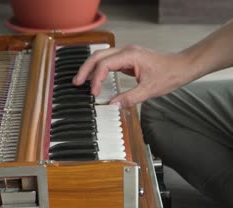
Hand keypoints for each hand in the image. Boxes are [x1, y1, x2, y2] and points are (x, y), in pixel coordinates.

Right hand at [72, 45, 190, 106]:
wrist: (183, 67)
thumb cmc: (170, 74)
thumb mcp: (150, 90)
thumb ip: (129, 98)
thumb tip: (112, 105)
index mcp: (130, 55)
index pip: (105, 64)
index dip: (96, 78)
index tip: (93, 93)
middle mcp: (126, 51)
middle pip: (98, 56)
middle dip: (85, 69)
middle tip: (76, 83)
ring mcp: (126, 54)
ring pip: (101, 57)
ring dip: (90, 68)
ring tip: (81, 81)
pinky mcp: (128, 58)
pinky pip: (108, 61)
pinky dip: (99, 69)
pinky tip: (95, 79)